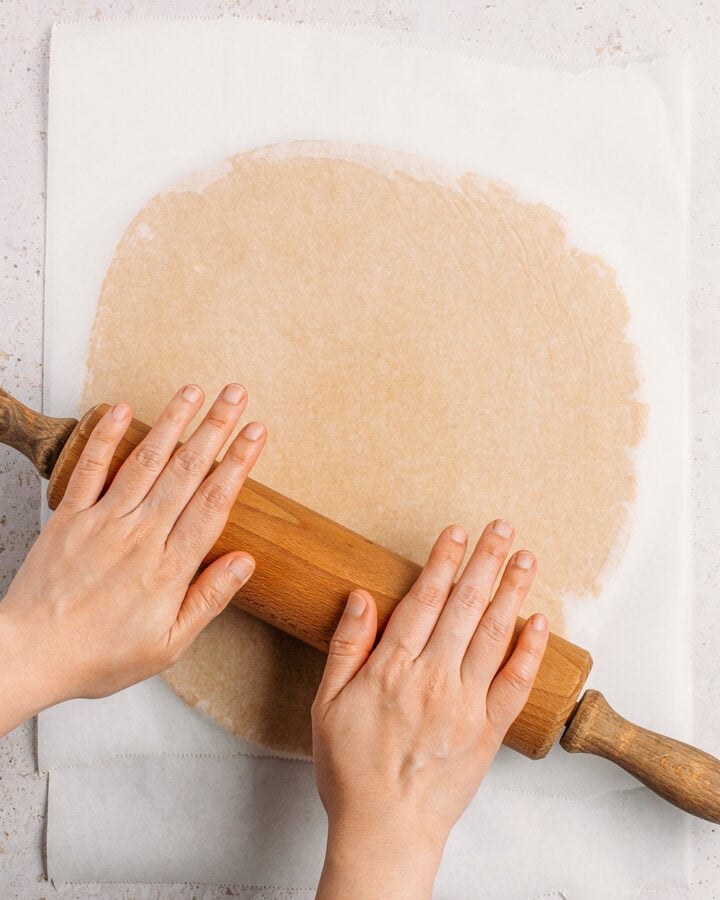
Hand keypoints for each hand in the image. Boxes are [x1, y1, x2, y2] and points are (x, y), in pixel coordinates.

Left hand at [0, 383, 265, 734]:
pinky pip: (89, 469)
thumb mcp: (168, 645)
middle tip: (236, 396)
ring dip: (172, 422)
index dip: (238, 463)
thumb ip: (208, 599)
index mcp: (168, 567)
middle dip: (215, 428)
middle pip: (186, 472)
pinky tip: (121, 409)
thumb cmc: (99, 654)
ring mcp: (102, 522)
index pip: (213, 503)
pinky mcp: (69, 517)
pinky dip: (105, 437)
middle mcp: (140, 535)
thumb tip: (245, 563)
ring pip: (145, 462)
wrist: (31, 655)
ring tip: (193, 391)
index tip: (256, 433)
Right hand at [312, 521, 548, 898]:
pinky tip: (539, 622)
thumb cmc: (352, 770)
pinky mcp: (489, 731)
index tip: (457, 533)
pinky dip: (529, 652)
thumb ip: (347, 648)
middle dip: (485, 562)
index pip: (424, 600)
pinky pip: (515, 684)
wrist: (385, 830)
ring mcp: (466, 704)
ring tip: (526, 558)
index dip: (443, 561)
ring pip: (493, 635)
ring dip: (512, 592)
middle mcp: (435, 678)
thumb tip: (361, 599)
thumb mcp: (327, 705)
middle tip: (502, 528)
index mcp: (394, 668)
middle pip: (465, 607)